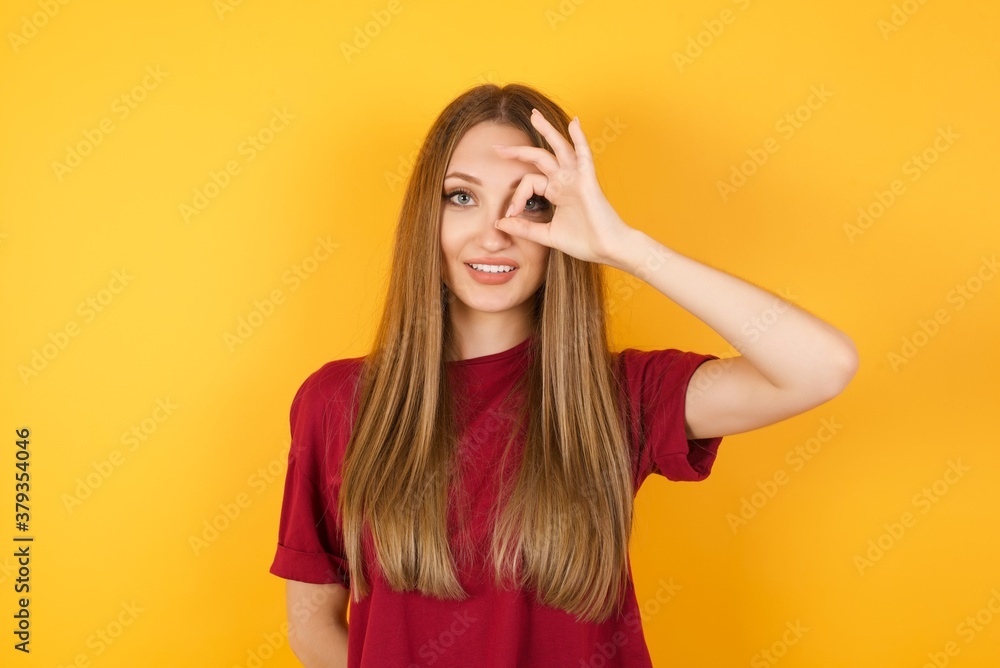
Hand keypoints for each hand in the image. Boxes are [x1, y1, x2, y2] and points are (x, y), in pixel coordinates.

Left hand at [492, 109, 634, 265]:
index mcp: (556, 192)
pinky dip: (579, 137)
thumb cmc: (584, 242)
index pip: (529, 183)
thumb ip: (524, 228)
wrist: (607, 249)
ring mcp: (577, 178)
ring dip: (547, 130)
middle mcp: (565, 181)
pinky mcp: (588, 180)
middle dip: (518, 151)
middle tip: (498, 148)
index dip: (515, 197)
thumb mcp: (546, 234)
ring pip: (559, 148)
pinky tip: (573, 122)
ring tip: (534, 115)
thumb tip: (499, 223)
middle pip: (540, 157)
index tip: (509, 215)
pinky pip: (584, 154)